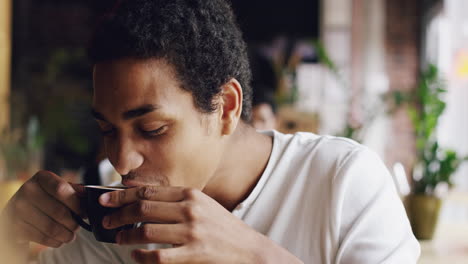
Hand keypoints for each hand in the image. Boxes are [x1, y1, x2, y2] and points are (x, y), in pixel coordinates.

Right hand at [1, 170, 84, 247]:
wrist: (17, 212)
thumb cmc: (45, 199)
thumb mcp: (57, 189)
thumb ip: (73, 190)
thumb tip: (87, 193)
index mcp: (41, 178)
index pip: (61, 189)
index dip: (76, 204)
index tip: (83, 212)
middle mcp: (27, 190)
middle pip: (59, 211)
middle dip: (73, 223)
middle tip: (77, 226)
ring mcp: (18, 209)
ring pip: (51, 227)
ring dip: (66, 234)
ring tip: (70, 235)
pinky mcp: (15, 226)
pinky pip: (42, 237)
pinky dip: (55, 241)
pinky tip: (59, 239)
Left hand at [99, 186, 269, 263]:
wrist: (247, 248)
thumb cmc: (220, 226)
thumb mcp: (201, 205)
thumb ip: (174, 200)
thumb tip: (140, 197)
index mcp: (190, 194)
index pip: (148, 191)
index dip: (122, 195)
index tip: (105, 199)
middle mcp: (189, 209)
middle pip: (143, 208)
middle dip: (118, 214)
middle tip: (106, 221)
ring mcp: (191, 231)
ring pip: (145, 231)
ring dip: (125, 235)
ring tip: (117, 238)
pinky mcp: (193, 252)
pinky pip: (157, 255)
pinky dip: (141, 256)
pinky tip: (136, 256)